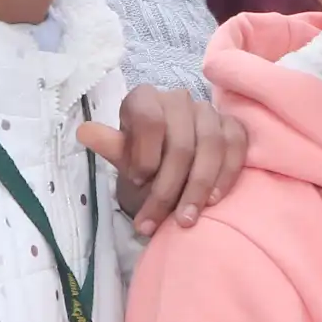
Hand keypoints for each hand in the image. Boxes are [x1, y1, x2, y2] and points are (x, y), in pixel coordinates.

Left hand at [82, 87, 245, 236]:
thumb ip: (112, 148)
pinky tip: (214, 201)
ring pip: (211, 146)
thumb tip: (85, 132)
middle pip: (181, 141)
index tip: (138, 183)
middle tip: (155, 222)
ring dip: (198, 188)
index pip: (148, 118)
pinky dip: (226, 175)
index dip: (144, 154)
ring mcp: (208, 111)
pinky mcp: (232, 126)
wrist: (170, 180)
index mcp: (144, 99)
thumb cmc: (144, 169)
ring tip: (185, 220)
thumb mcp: (125, 162)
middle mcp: (177, 99)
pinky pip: (236, 146)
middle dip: (168, 188)